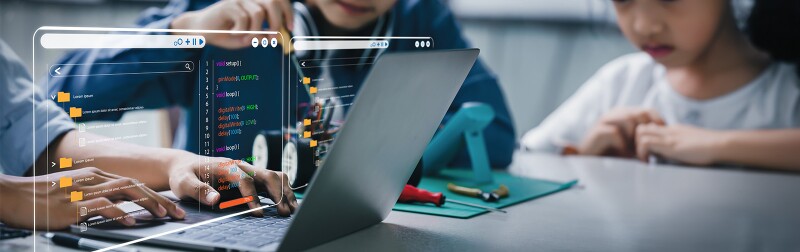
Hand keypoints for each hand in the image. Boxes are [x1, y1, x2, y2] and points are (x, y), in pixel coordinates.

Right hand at [0, 168, 184, 229]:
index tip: (171, 207)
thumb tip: (120, 210)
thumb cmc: (41, 197)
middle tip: (177, 213)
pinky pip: (102, 206)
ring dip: (148, 203)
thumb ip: (96, 198)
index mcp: (94, 175)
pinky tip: (132, 222)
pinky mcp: (72, 204)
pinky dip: (120, 213)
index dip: (155, 194)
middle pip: (135, 185)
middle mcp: (92, 179)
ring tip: (163, 215)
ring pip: (125, 191)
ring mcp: (83, 190)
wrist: (12, 195)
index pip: (133, 182)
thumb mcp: (73, 193)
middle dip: (160, 199)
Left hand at [167, 156, 297, 215]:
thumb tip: (215, 199)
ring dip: (285, 191)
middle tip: (283, 212)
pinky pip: (273, 181)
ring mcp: (248, 171)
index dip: (253, 196)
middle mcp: (241, 166)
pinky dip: (283, 191)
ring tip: (291, 209)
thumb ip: (198, 190)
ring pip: (274, 176)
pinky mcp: (252, 178)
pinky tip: (288, 204)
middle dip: (278, 193)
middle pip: (267, 174)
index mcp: (226, 166)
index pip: (245, 179)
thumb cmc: (185, 174)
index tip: (258, 212)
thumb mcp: (184, 182)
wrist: (186, 166)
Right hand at [170, 0, 293, 48]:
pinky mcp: (228, 5)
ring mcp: (238, 0)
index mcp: (256, 3)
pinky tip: (233, 34)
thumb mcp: (249, 37)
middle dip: (276, 22)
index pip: (278, 0)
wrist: (201, 32)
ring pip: (258, 13)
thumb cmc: (226, 34)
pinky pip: (244, 19)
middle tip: (271, 38)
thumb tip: (279, 34)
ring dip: (256, 31)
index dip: (288, 12)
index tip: (290, 28)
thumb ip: (263, 34)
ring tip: (247, 39)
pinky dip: (242, 31)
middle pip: (272, 2)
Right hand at [574, 107, 664, 155]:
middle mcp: (616, 113)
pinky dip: (622, 147)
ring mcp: (606, 120)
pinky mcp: (598, 130)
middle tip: (648, 149)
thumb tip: (666, 138)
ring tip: (636, 154)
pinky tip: (624, 157)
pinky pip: (616, 133)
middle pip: (640, 113)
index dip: (658, 124)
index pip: (648, 111)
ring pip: (629, 120)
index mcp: (626, 113)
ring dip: (635, 139)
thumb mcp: (633, 145)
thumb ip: (645, 138)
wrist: (590, 163)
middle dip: (646, 132)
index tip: (662, 140)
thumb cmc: (614, 155)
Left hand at [635, 123, 723, 165]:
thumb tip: (670, 157)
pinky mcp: (670, 145)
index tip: (646, 153)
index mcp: (673, 130)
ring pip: (640, 131)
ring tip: (645, 160)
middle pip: (641, 126)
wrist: (720, 144)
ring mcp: (668, 136)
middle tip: (642, 156)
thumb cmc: (710, 148)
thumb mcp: (691, 144)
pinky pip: (646, 142)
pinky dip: (642, 152)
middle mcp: (668, 130)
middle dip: (636, 142)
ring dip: (638, 147)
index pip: (650, 127)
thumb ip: (679, 146)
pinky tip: (649, 162)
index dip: (643, 139)